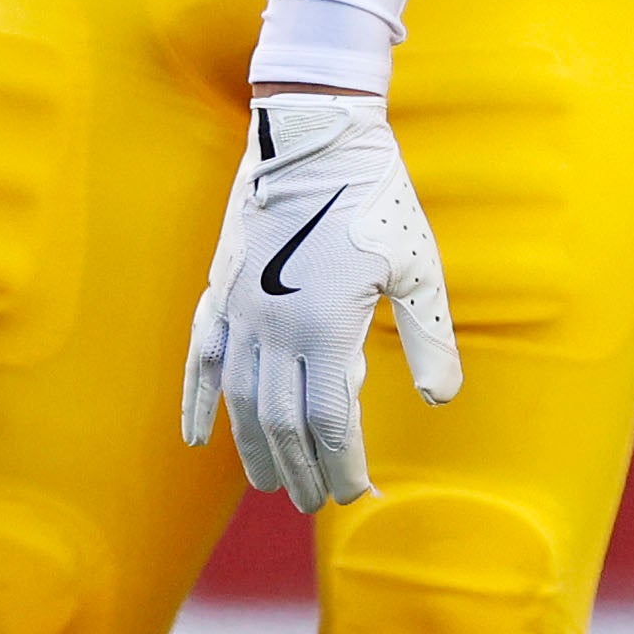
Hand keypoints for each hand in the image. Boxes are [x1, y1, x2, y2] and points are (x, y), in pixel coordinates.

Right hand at [179, 90, 459, 511]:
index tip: (356, 494)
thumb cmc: (376, 198)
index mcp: (326, 328)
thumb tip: (440, 398)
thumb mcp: (418, 268)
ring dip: (253, 448)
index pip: (331, 424)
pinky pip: (199, 359)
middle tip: (316, 501)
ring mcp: (240, 310)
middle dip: (301, 471)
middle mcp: (275, 328)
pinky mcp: (221, 289)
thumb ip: (430, 338)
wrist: (315, 133)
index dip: (343, 467)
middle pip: (282, 424)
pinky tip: (194, 438)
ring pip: (238, 400)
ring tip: (269, 482)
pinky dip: (195, 402)